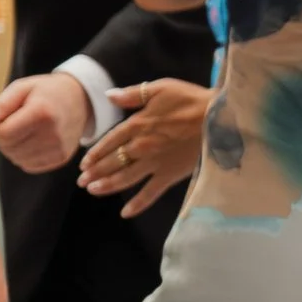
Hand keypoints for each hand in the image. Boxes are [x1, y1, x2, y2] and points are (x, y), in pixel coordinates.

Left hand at [0, 71, 89, 173]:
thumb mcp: (23, 87)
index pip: (2, 134)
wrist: (79, 99)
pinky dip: (24, 156)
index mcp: (41, 112)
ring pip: (17, 159)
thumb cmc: (46, 92)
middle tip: (11, 124)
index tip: (0, 118)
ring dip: (12, 148)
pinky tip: (32, 140)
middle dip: (2, 138)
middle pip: (8, 149)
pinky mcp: (61, 158)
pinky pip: (29, 166)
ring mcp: (58, 148)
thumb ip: (2, 103)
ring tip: (22, 131)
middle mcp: (52, 133)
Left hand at [78, 76, 211, 216]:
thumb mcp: (161, 88)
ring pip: (125, 178)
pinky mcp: (170, 174)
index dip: (95, 153)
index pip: (110, 141)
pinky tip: (125, 213)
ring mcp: (155, 162)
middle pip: (113, 162)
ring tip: (92, 191)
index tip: (84, 164)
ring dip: (107, 186)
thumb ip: (133, 94)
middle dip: (95, 172)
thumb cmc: (191, 100)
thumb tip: (109, 96)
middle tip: (82, 182)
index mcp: (138, 124)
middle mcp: (142, 146)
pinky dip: (137, 204)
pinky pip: (150, 193)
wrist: (220, 118)